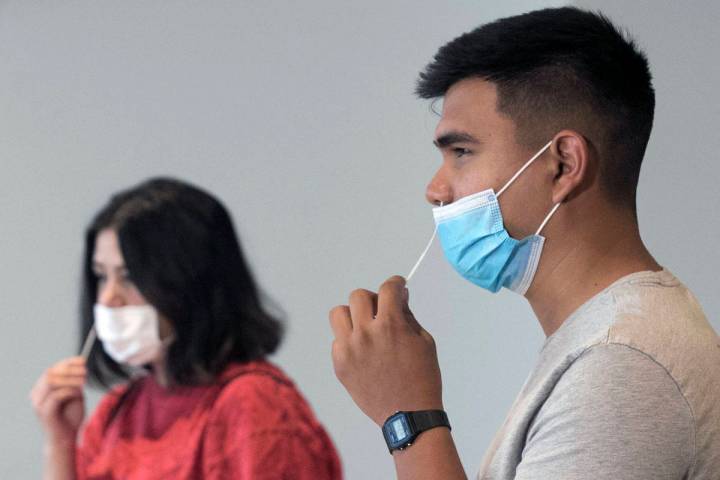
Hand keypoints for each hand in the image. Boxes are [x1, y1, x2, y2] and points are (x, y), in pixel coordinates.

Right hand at [30, 356, 86, 445]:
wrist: (66, 439)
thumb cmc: (70, 417)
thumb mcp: (75, 395)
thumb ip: (74, 382)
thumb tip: (80, 366)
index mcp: (42, 389)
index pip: (52, 369)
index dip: (67, 362)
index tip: (82, 360)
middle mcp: (37, 395)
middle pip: (50, 373)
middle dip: (70, 369)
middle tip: (85, 371)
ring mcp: (38, 403)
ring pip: (52, 381)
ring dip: (70, 379)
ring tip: (84, 381)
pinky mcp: (45, 412)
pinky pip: (56, 395)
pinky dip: (70, 390)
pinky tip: (79, 393)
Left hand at [330, 276, 442, 425]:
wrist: (408, 416)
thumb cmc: (422, 378)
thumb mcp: (424, 342)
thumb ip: (408, 316)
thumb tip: (399, 297)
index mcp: (390, 325)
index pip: (388, 289)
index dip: (395, 283)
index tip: (398, 285)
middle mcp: (366, 334)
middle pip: (358, 296)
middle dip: (373, 299)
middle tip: (381, 310)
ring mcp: (349, 350)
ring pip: (339, 314)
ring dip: (353, 316)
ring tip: (365, 328)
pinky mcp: (339, 365)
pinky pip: (337, 341)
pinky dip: (348, 341)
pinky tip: (363, 352)